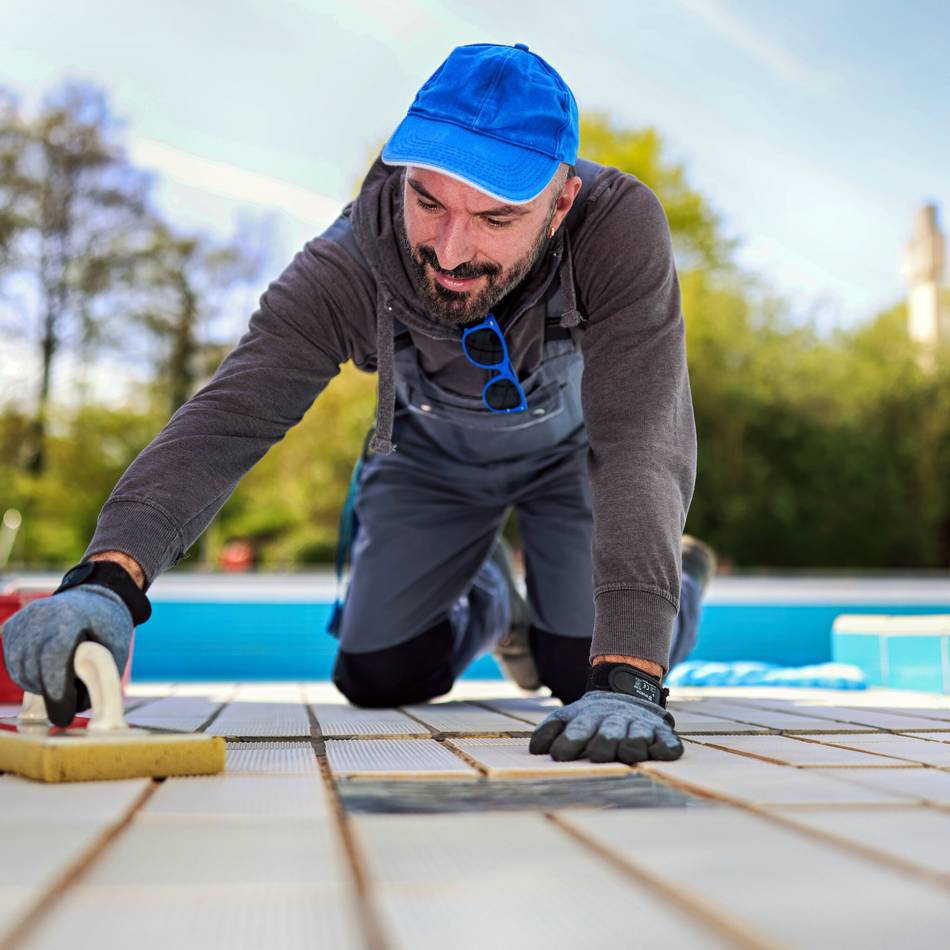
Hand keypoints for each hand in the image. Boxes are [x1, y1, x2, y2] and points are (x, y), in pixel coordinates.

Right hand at [1, 586, 133, 726]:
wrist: (94, 597)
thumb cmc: (109, 627)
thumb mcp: (116, 649)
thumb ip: (103, 677)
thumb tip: (82, 710)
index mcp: (71, 615)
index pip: (54, 653)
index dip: (57, 687)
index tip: (64, 714)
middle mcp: (41, 614)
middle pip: (35, 664)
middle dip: (50, 692)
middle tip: (64, 710)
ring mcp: (24, 619)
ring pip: (20, 667)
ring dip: (38, 685)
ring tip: (60, 687)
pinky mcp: (12, 627)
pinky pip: (14, 662)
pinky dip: (27, 675)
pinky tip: (46, 675)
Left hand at [529, 690, 682, 762]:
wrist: (627, 692)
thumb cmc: (592, 717)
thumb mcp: (568, 717)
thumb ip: (549, 731)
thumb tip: (535, 750)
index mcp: (590, 719)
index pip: (577, 730)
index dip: (568, 742)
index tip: (558, 756)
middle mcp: (615, 723)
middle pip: (608, 735)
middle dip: (603, 744)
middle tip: (596, 755)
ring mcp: (639, 728)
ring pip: (637, 738)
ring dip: (632, 746)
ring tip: (626, 752)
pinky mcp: (662, 735)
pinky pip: (668, 744)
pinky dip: (665, 748)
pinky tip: (658, 751)